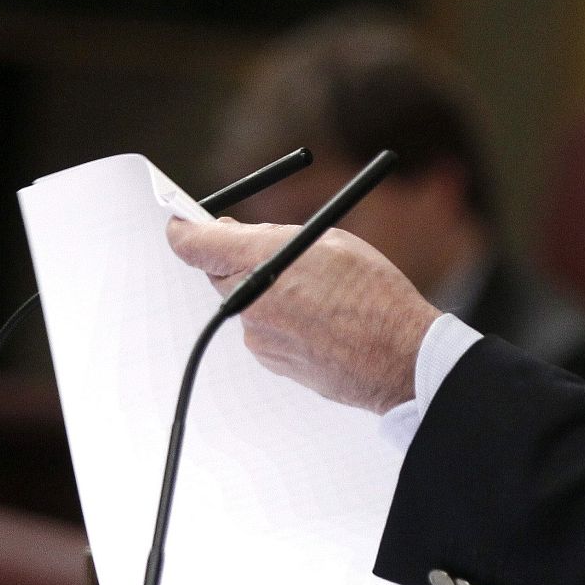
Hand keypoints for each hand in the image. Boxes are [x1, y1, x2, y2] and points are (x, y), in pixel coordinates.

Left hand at [166, 217, 438, 413]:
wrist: (401, 357)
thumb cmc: (375, 293)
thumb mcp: (328, 241)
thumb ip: (271, 236)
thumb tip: (235, 235)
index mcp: (262, 262)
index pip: (194, 244)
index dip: (184, 228)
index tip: (183, 221)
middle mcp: (251, 303)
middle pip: (218, 273)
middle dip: (234, 258)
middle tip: (261, 246)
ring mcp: (258, 338)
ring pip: (245, 301)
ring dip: (265, 289)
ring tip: (318, 291)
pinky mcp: (271, 363)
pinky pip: (263, 329)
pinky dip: (281, 317)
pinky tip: (320, 318)